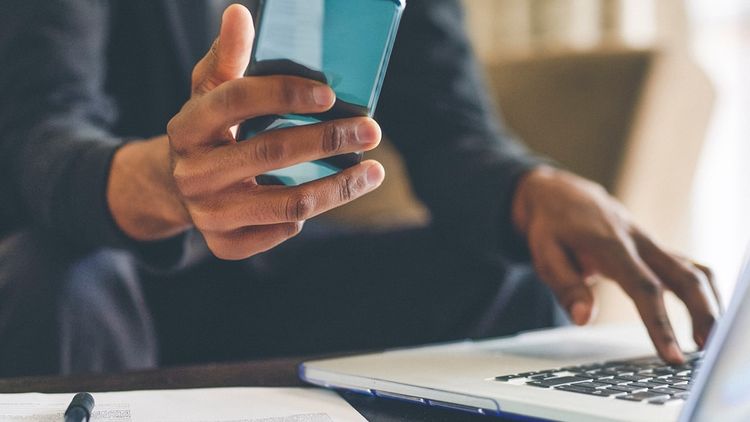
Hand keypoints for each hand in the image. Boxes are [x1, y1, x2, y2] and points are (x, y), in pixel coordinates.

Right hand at [107, 5, 383, 259]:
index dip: (283, 94)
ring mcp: (208, 213)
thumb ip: (227, 56)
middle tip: (371, 130)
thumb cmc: (209, 130)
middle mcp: (192, 173)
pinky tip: (327, 196)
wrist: (176, 187)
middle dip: (329, 140)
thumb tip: (239, 13)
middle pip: (270, 153)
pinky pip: (280, 231)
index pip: (235, 100)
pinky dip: (308, 216)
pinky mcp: (223, 244)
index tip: (329, 93)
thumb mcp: (210, 92)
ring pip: (289, 203)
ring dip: (340, 187)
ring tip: (374, 171)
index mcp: (187, 126)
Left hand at [512, 166, 720, 362]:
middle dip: (703, 314)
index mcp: (611, 245)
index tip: (672, 355)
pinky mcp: (655, 248)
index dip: (660, 324)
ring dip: (709, 304)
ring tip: (709, 340)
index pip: (644, 288)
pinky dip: (704, 291)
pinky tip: (706, 315)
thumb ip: (566, 287)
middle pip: (685, 277)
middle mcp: (638, 242)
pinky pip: (689, 268)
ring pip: (693, 271)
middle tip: (707, 350)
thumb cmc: (552, 226)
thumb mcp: (545, 255)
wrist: (561, 194)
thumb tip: (583, 319)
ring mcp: (651, 244)